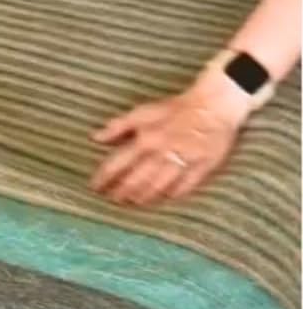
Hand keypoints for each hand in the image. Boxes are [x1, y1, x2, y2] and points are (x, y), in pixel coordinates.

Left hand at [90, 77, 251, 205]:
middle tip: (112, 200)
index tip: (94, 187)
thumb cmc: (176, 108)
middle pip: (136, 180)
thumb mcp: (142, 112)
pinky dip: (172, 195)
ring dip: (143, 197)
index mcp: (145, 139)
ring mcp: (183, 162)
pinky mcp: (203, 168)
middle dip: (121, 192)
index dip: (104, 177)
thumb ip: (118, 126)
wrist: (214, 105)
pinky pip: (184, 188)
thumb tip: (95, 138)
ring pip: (158, 187)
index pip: (118, 164)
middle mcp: (162, 154)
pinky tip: (163, 199)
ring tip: (133, 202)